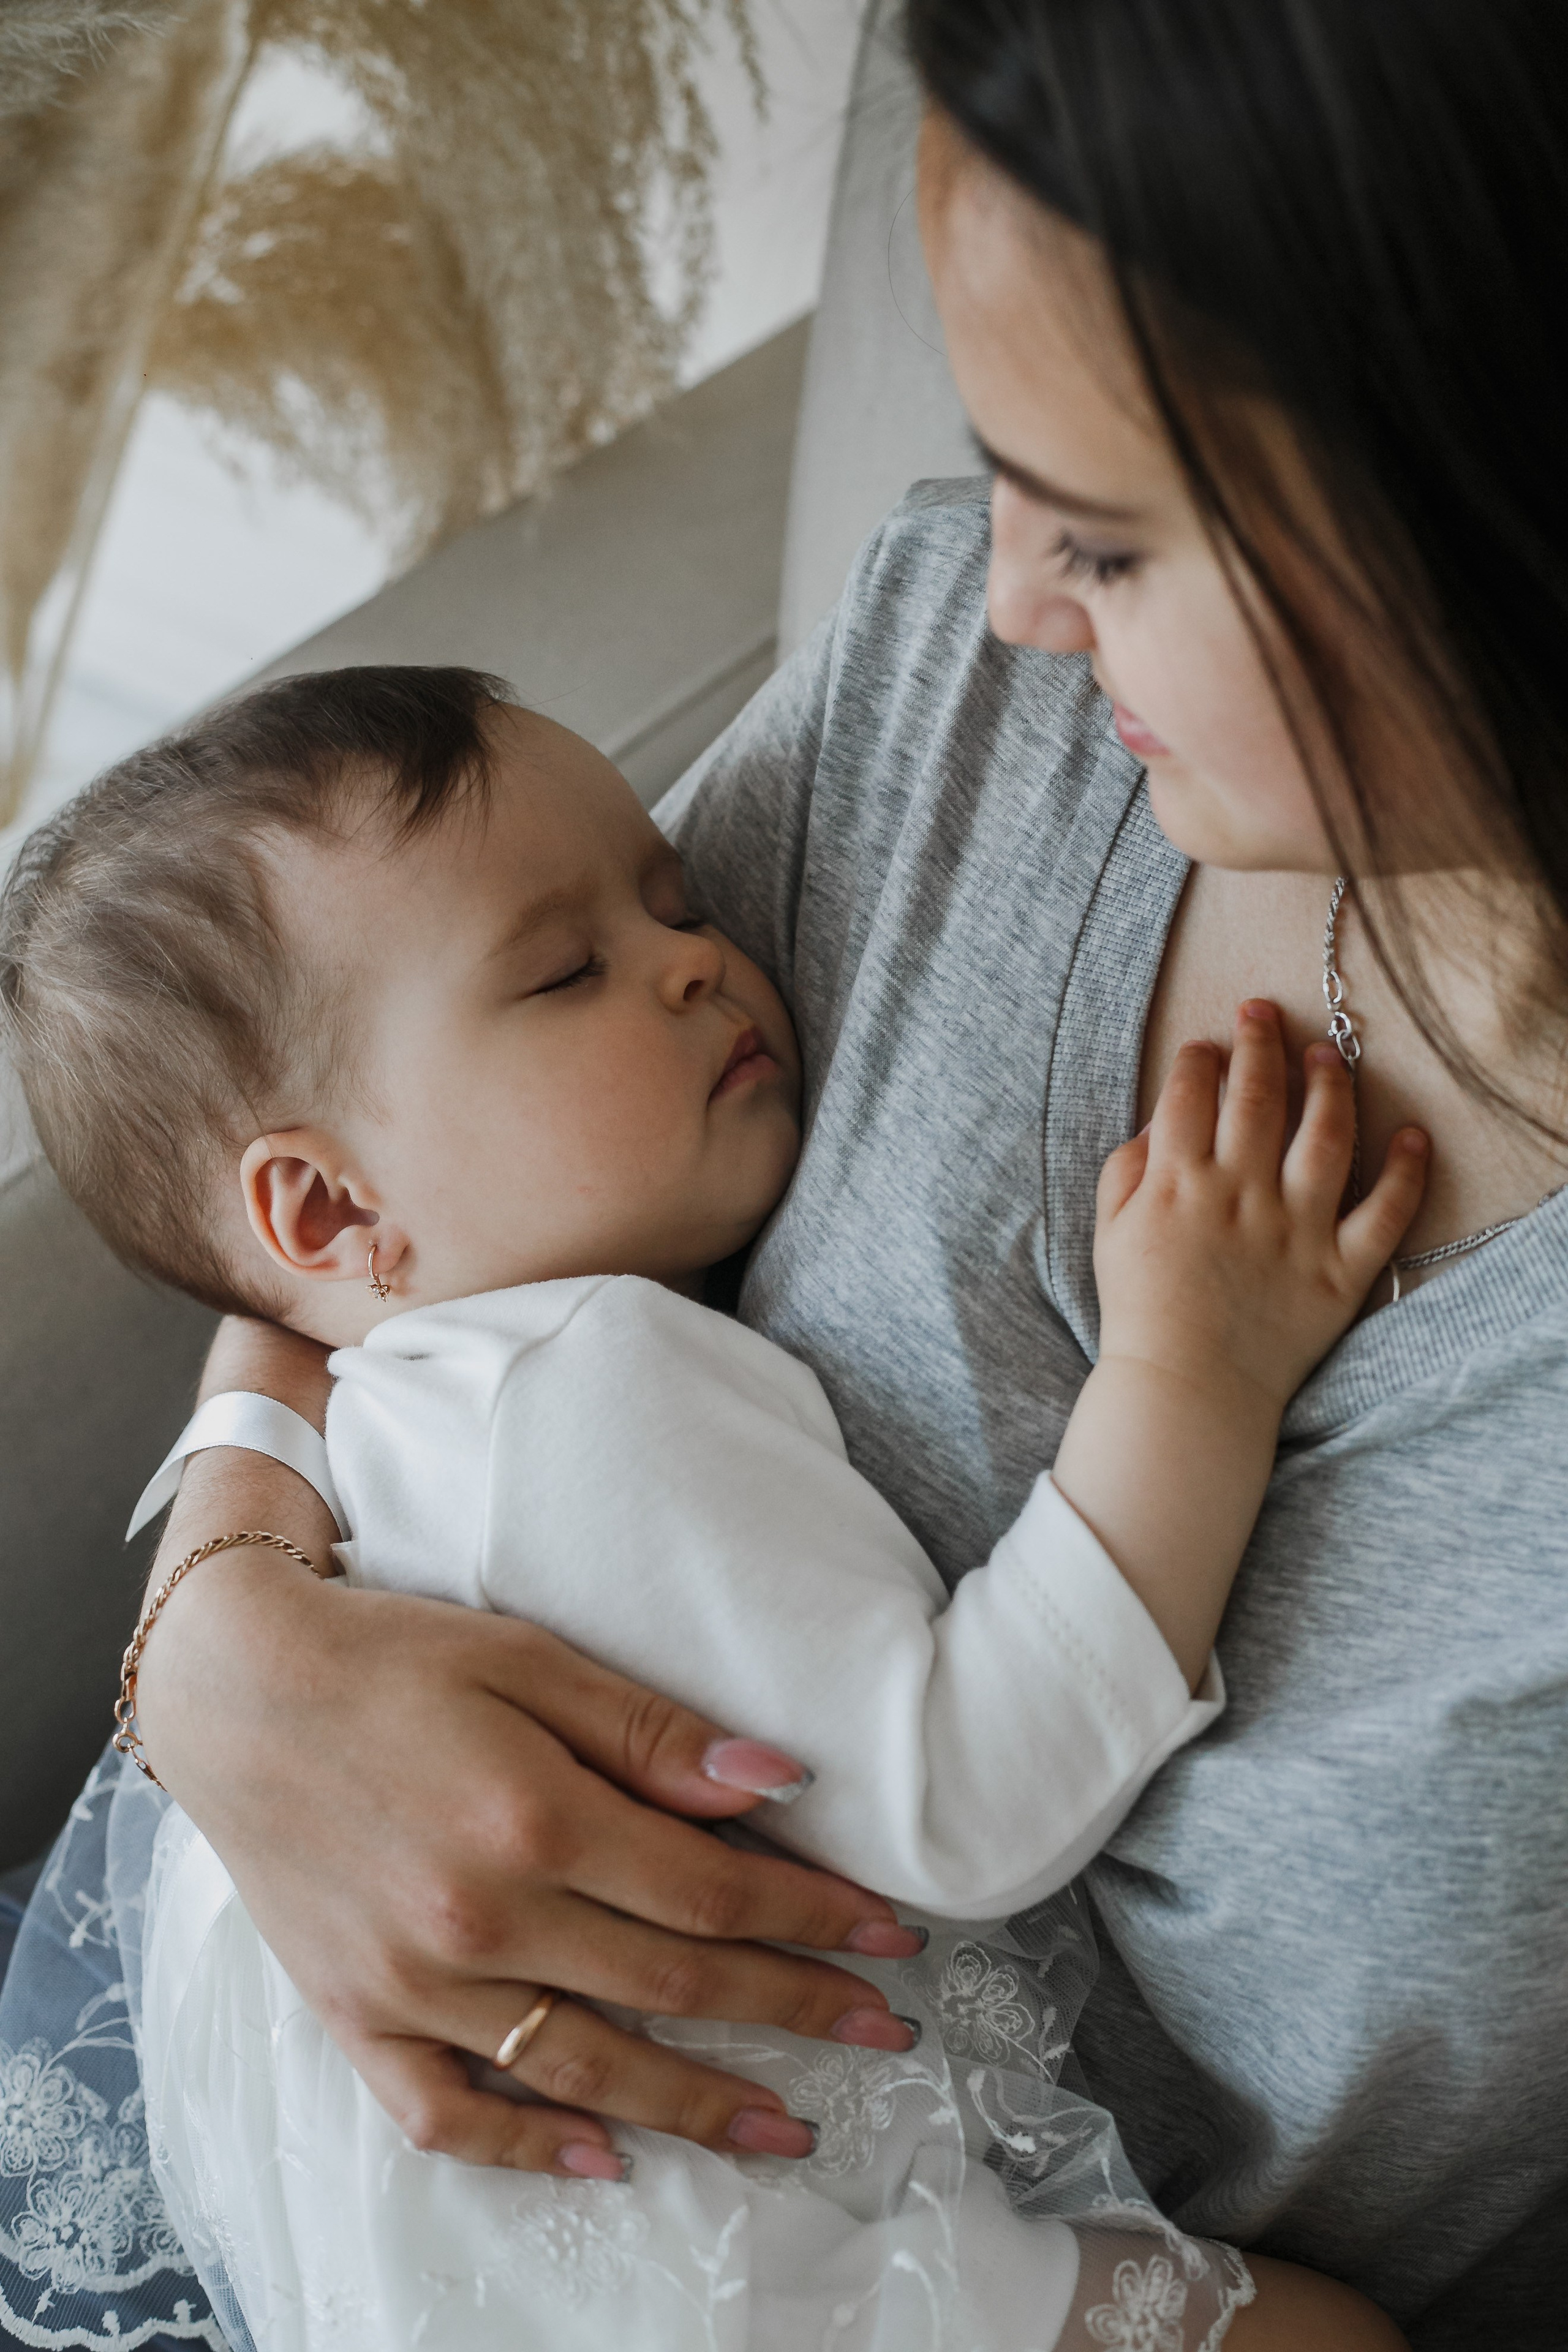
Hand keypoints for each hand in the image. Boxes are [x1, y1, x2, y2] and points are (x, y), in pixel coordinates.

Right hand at [137, 1323, 922, 2178]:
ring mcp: (413, 1981)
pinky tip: (605, 2156)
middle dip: (795, 2012)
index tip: (889, 1937)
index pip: (712, 1895)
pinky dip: (528, 2144)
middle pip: (672, 1987)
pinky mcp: (356, 2013)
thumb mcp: (529, 1658)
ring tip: (790, 2128)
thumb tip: (775, 1780)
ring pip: (585, 2068)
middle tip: (887, 2035)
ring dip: (699, 2104)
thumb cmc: (390, 1657)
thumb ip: (650, 1731)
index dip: (815, 1920)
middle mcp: (478, 1917)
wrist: (231, 1690)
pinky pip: (448, 2112)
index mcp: (532, 1819)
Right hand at [1095, 1000, 1426, 1414]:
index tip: (1206, 1045)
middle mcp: (1239, 1195)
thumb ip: (1126, 1170)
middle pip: (1256, 1096)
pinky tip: (1411, 1134)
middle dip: (1259, 1043)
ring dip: (1328, 1084)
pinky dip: (1405, 1171)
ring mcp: (1294, 1230)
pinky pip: (1384, 1213)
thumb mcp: (1109, 1234)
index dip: (1198, 1058)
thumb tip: (1157, 1123)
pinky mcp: (1339, 1270)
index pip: (1189, 1094)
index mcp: (1177, 1184)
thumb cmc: (1141, 1313)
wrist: (1185, 1394)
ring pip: (1324, 1135)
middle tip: (1262, 1012)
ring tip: (1326, 1054)